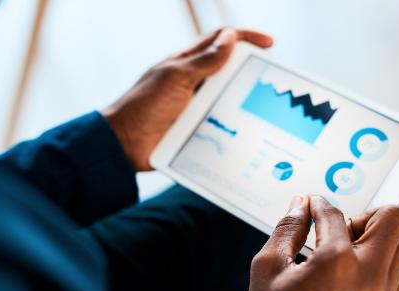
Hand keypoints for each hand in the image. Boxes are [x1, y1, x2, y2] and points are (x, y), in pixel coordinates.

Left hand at [102, 28, 272, 170]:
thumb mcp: (176, 78)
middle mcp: (194, 82)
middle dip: (251, 70)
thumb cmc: (145, 105)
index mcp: (187, 64)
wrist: (125, 144)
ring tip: (267, 107)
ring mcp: (196, 106)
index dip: (245, 38)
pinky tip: (250, 130)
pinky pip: (221, 124)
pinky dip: (235, 125)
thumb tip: (230, 37)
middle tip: (273, 79)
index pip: (220, 41)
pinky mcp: (196, 128)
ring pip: (228, 98)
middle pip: (229, 70)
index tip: (269, 44)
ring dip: (245, 100)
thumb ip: (204, 61)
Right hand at [246, 195, 398, 290]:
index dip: (318, 204)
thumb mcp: (267, 271)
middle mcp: (368, 277)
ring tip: (352, 253)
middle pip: (392, 217)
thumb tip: (299, 205)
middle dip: (365, 214)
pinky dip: (387, 269)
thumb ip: (286, 231)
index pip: (333, 213)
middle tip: (343, 228)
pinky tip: (360, 276)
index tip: (313, 205)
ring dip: (381, 241)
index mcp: (335, 262)